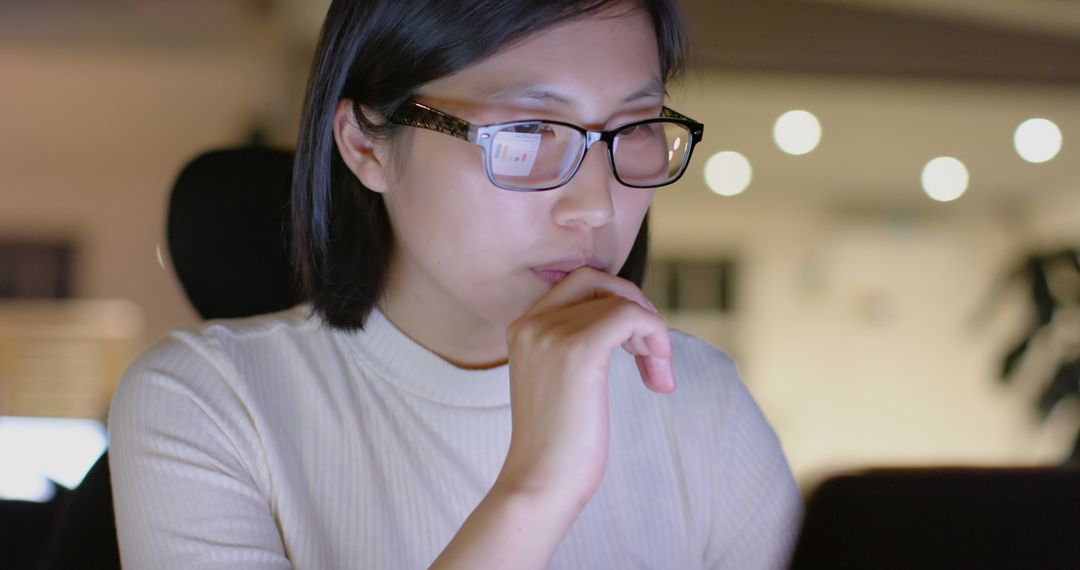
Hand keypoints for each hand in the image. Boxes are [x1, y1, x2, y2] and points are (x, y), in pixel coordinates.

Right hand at [495, 267, 674, 508]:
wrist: (540, 484)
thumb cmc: (558, 444)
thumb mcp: (560, 380)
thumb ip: (576, 344)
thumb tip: (629, 320)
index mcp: (522, 327)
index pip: (578, 283)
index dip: (614, 303)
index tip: (634, 347)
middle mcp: (531, 322)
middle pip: (598, 280)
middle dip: (633, 305)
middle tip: (651, 350)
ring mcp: (551, 333)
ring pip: (621, 302)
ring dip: (653, 334)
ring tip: (657, 375)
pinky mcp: (578, 350)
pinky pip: (632, 317)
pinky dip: (656, 337)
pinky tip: (658, 377)